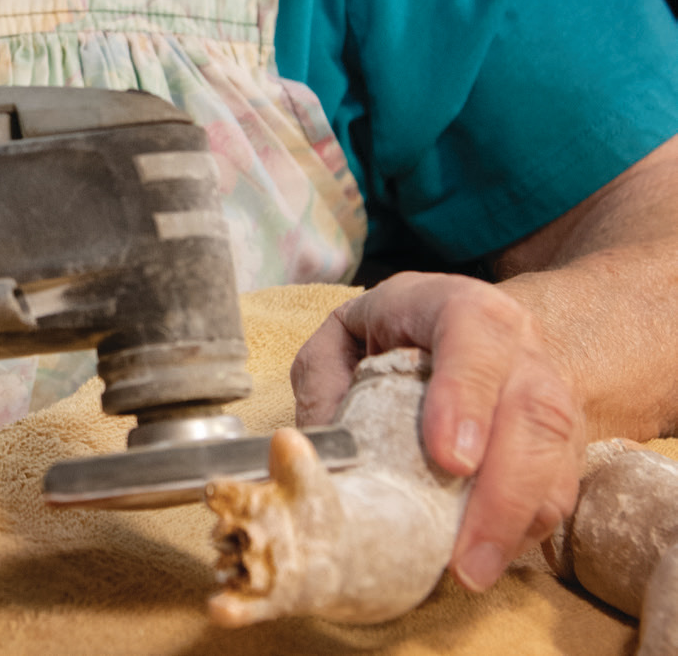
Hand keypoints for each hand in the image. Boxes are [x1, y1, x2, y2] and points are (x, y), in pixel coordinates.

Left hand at [291, 272, 583, 592]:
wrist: (480, 333)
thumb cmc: (398, 334)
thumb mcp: (347, 335)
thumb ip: (324, 380)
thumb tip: (311, 453)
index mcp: (458, 306)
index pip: (472, 331)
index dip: (464, 393)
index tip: (450, 460)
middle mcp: (517, 343)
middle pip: (530, 408)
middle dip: (501, 487)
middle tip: (463, 552)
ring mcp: (550, 390)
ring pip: (553, 453)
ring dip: (514, 519)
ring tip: (471, 570)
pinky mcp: (565, 440)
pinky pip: (560, 488)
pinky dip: (526, 527)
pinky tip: (490, 556)